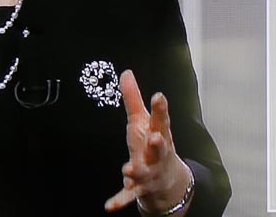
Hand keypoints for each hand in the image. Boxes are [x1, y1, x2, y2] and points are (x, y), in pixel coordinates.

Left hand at [105, 70, 192, 213]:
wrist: (166, 181)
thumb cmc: (152, 143)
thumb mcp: (142, 121)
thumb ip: (132, 98)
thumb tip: (125, 72)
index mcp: (158, 134)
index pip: (161, 120)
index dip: (160, 108)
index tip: (159, 96)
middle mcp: (158, 154)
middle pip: (160, 148)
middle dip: (158, 143)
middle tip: (155, 137)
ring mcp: (150, 172)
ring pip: (144, 173)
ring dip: (137, 171)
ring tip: (128, 169)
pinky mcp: (139, 188)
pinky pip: (129, 195)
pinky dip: (120, 201)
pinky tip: (109, 206)